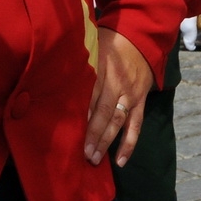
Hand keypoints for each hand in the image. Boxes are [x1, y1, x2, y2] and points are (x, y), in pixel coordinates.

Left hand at [83, 28, 152, 167]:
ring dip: (107, 141)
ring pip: (118, 121)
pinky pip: (136, 125)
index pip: (90, 94)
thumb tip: (59, 87)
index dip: (80, 113)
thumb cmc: (110, 43)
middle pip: (103, 111)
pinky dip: (129, 144)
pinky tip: (121, 161)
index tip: (69, 131)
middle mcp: (117, 83)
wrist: (141, 39)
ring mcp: (131, 94)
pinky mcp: (141, 101)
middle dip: (93, 134)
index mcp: (103, 68)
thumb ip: (80, 67)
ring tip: (95, 159)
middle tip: (82, 154)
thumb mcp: (93, 48)